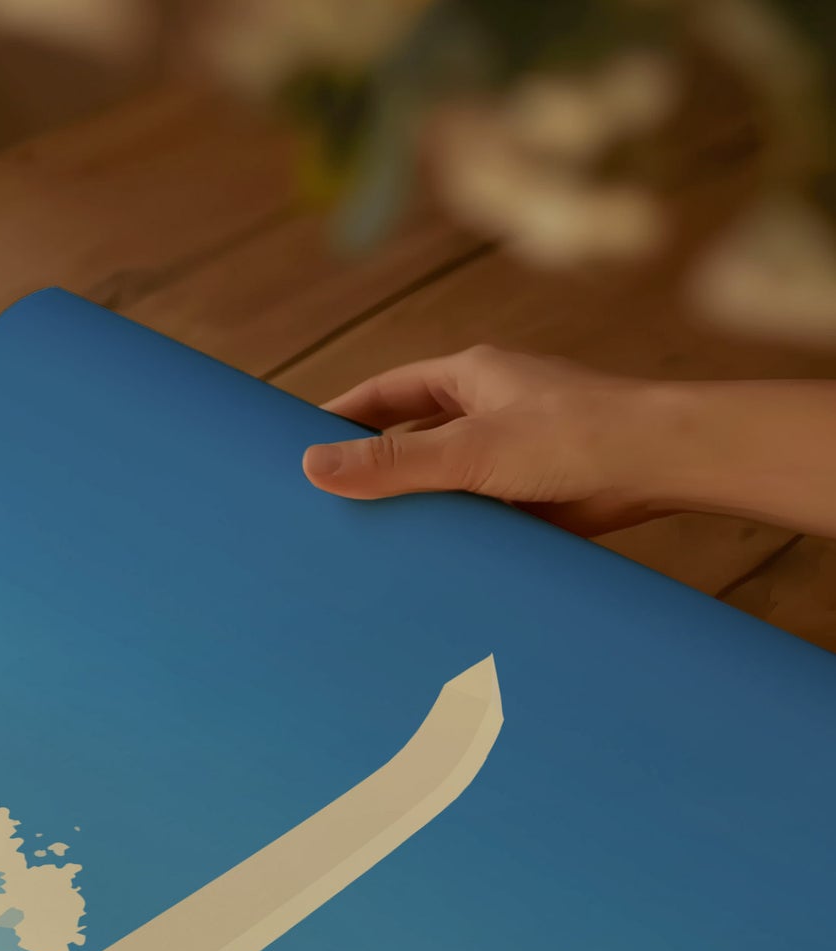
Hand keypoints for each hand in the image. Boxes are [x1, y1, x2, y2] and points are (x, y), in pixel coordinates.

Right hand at [302, 345, 670, 534]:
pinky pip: (472, 514)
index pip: (385, 393)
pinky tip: (421, 563)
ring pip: (440, 481)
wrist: (661, 466)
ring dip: (410, 507)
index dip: (341, 416)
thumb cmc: (576, 435)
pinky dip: (447, 534)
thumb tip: (312, 467)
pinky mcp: (529, 496)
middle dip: (370, 467)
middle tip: (321, 502)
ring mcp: (509, 454)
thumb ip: (392, 462)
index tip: (298, 445)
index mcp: (470, 377)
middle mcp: (487, 411)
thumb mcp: (469, 450)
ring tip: (361, 541)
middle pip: (409, 437)